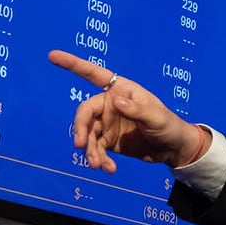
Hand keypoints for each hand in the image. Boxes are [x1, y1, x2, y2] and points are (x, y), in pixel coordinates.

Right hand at [49, 50, 209, 172]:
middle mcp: (109, 104)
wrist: (173, 148)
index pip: (93, 74)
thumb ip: (136, 109)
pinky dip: (99, 159)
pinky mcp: (108, 141)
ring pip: (88, 135)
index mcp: (120, 89)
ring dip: (90, 151)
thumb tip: (114, 100)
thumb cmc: (168, 125)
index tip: (52, 56)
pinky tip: (108, 169)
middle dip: (81, 129)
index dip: (72, 64)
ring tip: (97, 165)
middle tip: (81, 146)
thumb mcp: (156, 116)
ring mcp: (106, 124)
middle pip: (85, 113)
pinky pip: (96, 149)